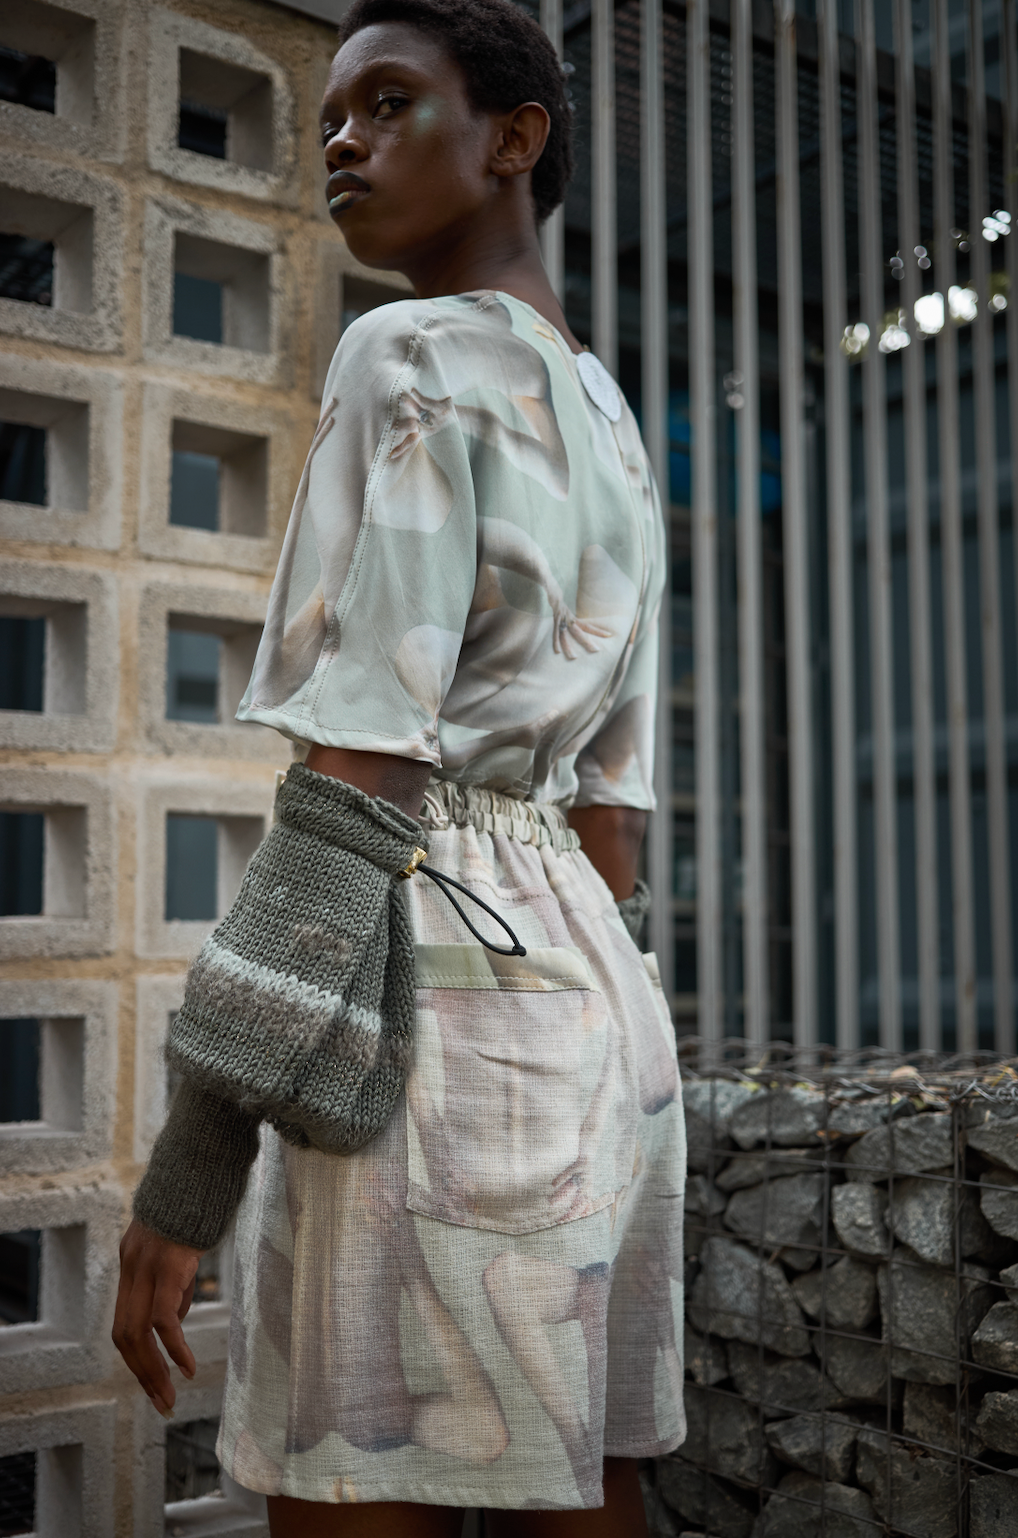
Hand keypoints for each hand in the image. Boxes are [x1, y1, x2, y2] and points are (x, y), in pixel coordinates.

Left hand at [112, 1219, 202, 1415]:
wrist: (201, 1161)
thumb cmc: (199, 1202)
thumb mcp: (181, 1247)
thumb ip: (174, 1284)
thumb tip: (173, 1324)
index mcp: (132, 1262)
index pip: (124, 1322)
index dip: (137, 1358)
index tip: (157, 1383)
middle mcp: (132, 1266)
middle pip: (123, 1335)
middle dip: (142, 1374)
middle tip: (163, 1401)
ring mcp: (147, 1265)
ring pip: (136, 1332)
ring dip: (153, 1370)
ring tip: (171, 1393)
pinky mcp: (168, 1264)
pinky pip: (162, 1317)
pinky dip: (173, 1347)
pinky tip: (188, 1366)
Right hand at [549, 594, 613, 659]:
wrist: (553, 592)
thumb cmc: (560, 605)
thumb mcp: (568, 613)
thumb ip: (572, 622)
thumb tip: (578, 630)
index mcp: (574, 619)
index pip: (588, 626)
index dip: (598, 631)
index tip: (609, 635)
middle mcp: (570, 620)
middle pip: (580, 633)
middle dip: (587, 642)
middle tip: (596, 650)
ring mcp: (562, 620)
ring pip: (566, 636)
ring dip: (569, 647)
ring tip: (574, 657)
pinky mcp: (554, 619)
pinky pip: (554, 632)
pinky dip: (556, 642)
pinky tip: (557, 651)